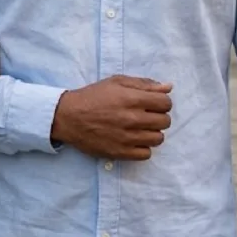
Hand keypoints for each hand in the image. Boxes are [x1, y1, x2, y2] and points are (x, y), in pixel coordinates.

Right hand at [50, 75, 172, 160]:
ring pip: (158, 139)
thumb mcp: (115, 82)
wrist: (68, 117)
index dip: (162, 102)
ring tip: (139, 128)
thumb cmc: (92, 97)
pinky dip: (143, 147)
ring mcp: (127, 137)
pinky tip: (134, 140)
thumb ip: (143, 84)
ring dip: (152, 132)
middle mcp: (132, 118)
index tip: (152, 103)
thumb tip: (168, 87)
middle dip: (158, 116)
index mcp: (131, 98)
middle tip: (145, 115)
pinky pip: (146, 154)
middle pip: (165, 121)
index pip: (166, 103)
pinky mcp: (121, 152)